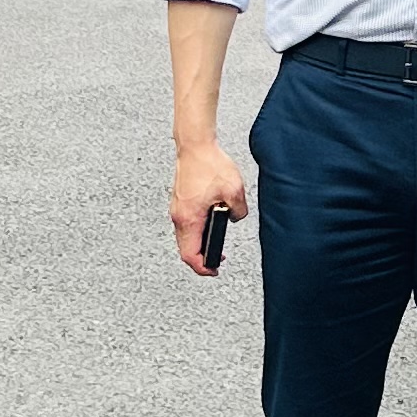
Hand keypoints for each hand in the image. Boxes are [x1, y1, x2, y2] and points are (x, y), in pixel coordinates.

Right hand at [170, 143, 247, 275]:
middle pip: (185, 249)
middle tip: (216, 261)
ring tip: (213, 244)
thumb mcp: (234, 191)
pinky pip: (185, 224)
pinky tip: (207, 226)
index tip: (214, 270)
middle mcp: (179, 216)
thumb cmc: (209, 165)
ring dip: (198, 244)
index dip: (203, 267)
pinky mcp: (179, 201)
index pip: (191, 255)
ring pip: (184, 237)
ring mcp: (177, 209)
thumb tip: (236, 217)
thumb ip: (239, 211)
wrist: (195, 146)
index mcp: (190, 218)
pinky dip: (195, 231)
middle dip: (201, 259)